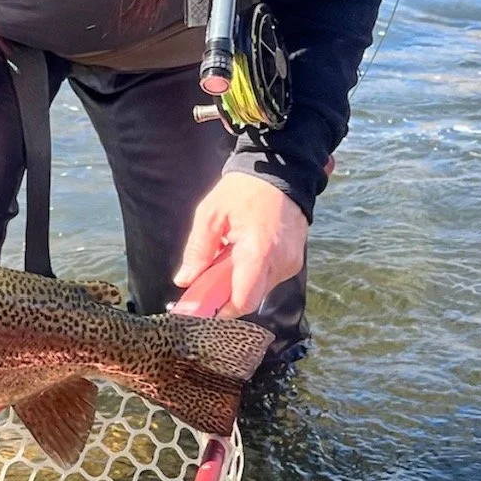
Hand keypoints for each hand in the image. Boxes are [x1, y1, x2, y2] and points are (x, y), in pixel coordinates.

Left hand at [173, 172, 307, 317]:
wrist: (281, 171)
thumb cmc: (243, 190)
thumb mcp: (211, 213)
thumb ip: (198, 250)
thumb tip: (184, 280)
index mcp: (258, 252)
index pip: (242, 301)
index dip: (220, 308)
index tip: (201, 303)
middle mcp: (280, 264)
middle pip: (250, 298)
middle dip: (226, 293)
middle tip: (208, 274)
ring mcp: (291, 263)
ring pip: (260, 289)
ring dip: (240, 281)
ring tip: (228, 253)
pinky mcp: (295, 261)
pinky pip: (269, 278)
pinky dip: (253, 272)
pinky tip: (243, 250)